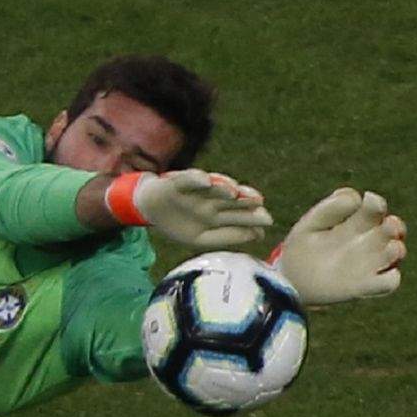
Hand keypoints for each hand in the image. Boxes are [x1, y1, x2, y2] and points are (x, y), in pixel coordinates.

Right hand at [105, 169, 272, 247]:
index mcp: (219, 213)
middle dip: (244, 200)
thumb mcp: (202, 237)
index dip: (253, 216)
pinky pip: (187, 179)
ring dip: (223, 187)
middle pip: (231, 199)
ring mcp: (196, 191)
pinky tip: (206, 181)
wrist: (150, 208)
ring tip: (234, 191)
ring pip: (213, 187)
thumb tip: (259, 234)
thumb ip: (229, 235)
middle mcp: (211, 200)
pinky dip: (196, 179)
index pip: (239, 214)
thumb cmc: (179, 223)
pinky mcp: (178, 182)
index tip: (266, 221)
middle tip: (259, 202)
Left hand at [272, 188, 405, 304]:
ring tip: (390, 246)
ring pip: (395, 252)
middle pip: (392, 228)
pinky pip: (390, 282)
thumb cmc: (301, 248)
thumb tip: (357, 197)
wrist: (290, 281)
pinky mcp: (366, 285)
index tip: (367, 201)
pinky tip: (380, 272)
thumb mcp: (311, 225)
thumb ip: (331, 209)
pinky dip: (391, 277)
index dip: (375, 204)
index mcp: (354, 222)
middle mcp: (366, 241)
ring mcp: (368, 263)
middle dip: (394, 226)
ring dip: (396, 249)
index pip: (374, 208)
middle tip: (389, 224)